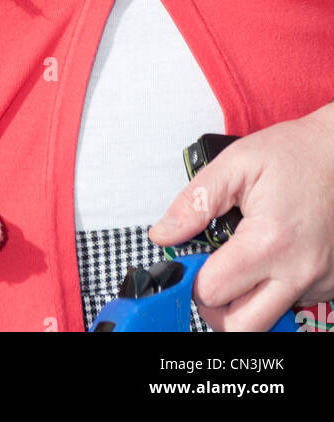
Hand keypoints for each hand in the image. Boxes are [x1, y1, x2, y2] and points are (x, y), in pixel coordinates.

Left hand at [148, 104, 333, 330]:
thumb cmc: (293, 154)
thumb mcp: (236, 163)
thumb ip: (195, 201)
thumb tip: (164, 234)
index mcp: (270, 240)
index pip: (213, 291)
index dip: (193, 277)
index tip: (193, 258)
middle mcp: (299, 271)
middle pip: (241, 326)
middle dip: (216, 306)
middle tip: (212, 273)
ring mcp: (318, 283)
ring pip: (268, 319)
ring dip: (245, 301)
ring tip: (242, 261)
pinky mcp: (329, 285)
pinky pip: (290, 304)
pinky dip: (272, 289)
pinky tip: (271, 256)